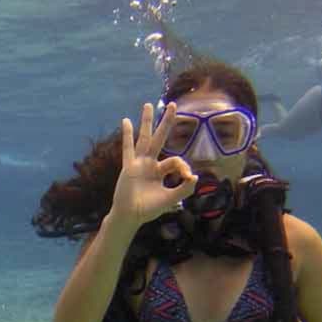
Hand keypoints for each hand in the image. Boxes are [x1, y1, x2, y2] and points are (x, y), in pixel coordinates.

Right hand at [112, 102, 197, 226]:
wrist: (130, 216)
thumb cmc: (149, 209)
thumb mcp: (170, 199)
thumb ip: (184, 189)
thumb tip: (195, 176)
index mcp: (161, 171)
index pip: (175, 160)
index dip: (183, 166)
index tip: (187, 177)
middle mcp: (150, 164)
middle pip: (160, 138)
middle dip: (167, 122)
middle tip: (174, 105)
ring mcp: (139, 163)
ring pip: (144, 138)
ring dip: (147, 122)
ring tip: (148, 105)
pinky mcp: (129, 167)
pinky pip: (128, 148)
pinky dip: (127, 135)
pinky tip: (126, 121)